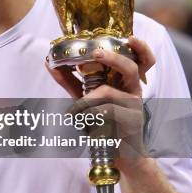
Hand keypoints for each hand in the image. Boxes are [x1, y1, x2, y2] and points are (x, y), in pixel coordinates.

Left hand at [46, 37, 155, 171]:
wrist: (118, 155)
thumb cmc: (104, 123)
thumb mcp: (85, 98)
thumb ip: (69, 80)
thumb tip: (49, 61)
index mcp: (126, 80)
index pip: (142, 59)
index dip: (141, 47)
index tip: (129, 37)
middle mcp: (134, 90)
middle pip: (132, 67)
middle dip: (113, 58)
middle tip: (96, 53)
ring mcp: (135, 106)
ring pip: (111, 92)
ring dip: (87, 98)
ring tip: (74, 109)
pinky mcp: (132, 123)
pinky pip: (107, 112)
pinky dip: (88, 114)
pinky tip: (79, 119)